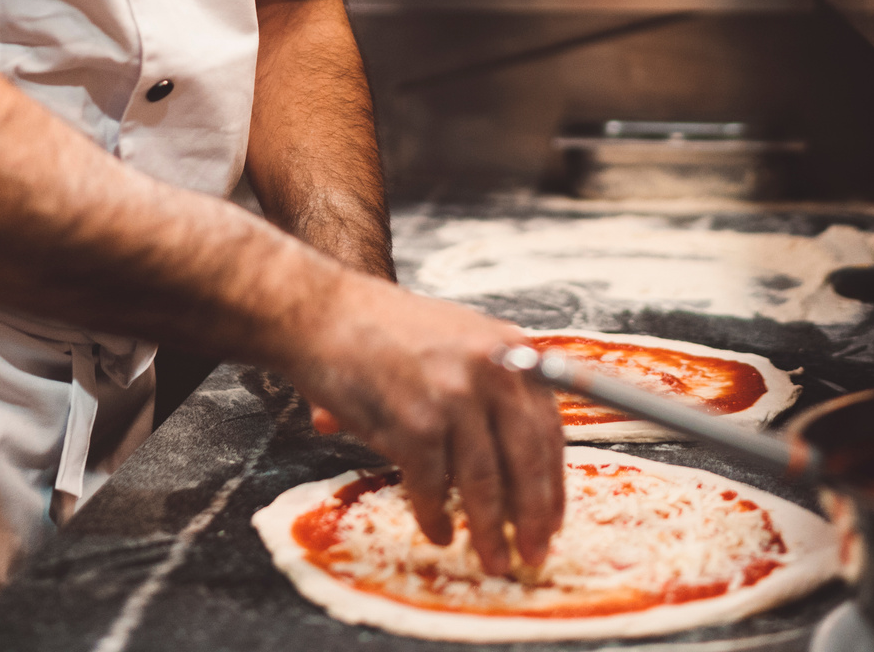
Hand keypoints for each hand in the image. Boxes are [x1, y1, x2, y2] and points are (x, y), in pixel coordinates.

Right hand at [277, 275, 564, 575]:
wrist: (321, 313)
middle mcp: (492, 370)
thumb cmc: (383, 330)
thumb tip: (519, 466)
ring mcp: (455, 396)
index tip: (553, 518)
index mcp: (511, 350)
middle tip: (533, 554)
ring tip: (493, 559)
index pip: (548, 428)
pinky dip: (435, 516)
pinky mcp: (416, 423)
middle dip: (533, 516)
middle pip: (526, 460)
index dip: (552, 481)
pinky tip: (439, 531)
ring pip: (484, 482)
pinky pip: (432, 487)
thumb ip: (494, 388)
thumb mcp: (460, 341)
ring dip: (489, 530)